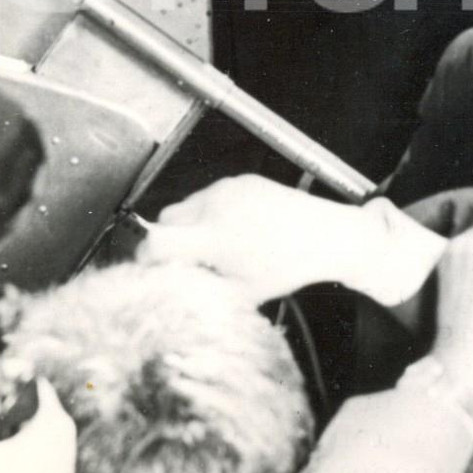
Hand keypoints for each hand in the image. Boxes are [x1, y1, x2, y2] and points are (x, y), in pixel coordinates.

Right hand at [142, 174, 444, 306]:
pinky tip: (233, 229)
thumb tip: (169, 293)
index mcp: (213, 237)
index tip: (150, 272)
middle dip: (169, 241)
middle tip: (186, 261)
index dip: (146, 260)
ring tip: (215, 246)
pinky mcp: (238, 180)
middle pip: (165, 221)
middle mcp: (215, 206)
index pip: (154, 242)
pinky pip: (208, 195)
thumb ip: (202, 291)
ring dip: (189, 226)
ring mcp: (226, 188)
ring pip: (185, 206)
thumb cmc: (286, 268)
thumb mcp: (241, 292)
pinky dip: (210, 212)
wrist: (326, 235)